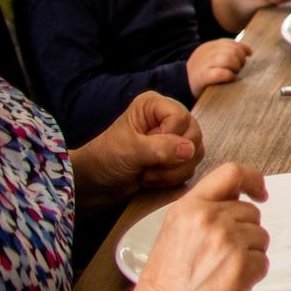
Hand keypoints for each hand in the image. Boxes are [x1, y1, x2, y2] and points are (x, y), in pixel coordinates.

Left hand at [72, 93, 204, 207]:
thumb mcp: (129, 151)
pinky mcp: (175, 157)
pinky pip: (191, 167)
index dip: (169, 138)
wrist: (94, 185)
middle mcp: (167, 118)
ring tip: (147, 175)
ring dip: (172, 171)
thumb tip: (190, 150)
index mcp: (154, 105)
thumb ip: (160, 148)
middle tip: (147, 167)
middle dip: (172, 159)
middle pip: (193, 135)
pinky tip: (152, 180)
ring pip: (195, 153)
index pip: (181, 118)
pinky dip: (173, 178)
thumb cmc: (104, 160)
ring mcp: (173, 138)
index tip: (147, 149)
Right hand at [121, 163, 268, 290]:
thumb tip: (235, 202)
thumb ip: (202, 214)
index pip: (232, 173)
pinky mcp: (242, 265)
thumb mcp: (172, 235)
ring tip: (219, 275)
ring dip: (249, 256)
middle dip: (244, 234)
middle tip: (220, 260)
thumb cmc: (161, 289)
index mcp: (189, 208)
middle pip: (251, 213)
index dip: (252, 180)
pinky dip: (252, 277)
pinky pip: (263, 263)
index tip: (260, 192)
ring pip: (261, 238)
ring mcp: (228, 240)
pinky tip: (227, 287)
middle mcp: (210, 218)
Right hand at [186, 38, 250, 95]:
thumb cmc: (200, 73)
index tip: (249, 54)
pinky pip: (221, 73)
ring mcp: (203, 64)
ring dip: (236, 67)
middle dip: (240, 59)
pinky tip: (230, 79)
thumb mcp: (210, 58)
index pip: (231, 42)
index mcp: (209, 46)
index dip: (243, 48)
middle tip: (239, 68)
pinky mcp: (202, 77)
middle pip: (232, 50)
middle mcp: (206, 52)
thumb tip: (248, 51)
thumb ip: (224, 53)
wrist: (178, 84)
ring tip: (234, 73)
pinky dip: (229, 76)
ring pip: (228, 59)